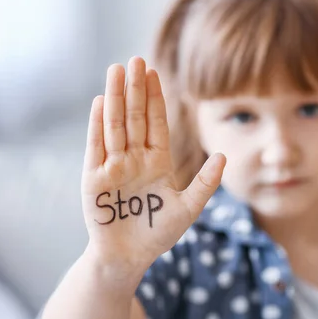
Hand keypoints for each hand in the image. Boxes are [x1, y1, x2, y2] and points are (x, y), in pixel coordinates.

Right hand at [81, 57, 224, 266]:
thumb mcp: (188, 208)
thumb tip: (223, 155)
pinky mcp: (94, 179)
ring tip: (116, 70)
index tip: (155, 72)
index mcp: (156, 162)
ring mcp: (113, 167)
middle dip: (135, 89)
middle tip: (136, 59)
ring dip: (114, 98)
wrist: (128, 258)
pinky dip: (98, 126)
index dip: (155, 98)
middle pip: (134, 117)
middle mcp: (134, 159)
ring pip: (115, 125)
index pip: (156, 123)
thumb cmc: (158, 234)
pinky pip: (96, 147)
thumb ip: (205, 183)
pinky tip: (100, 102)